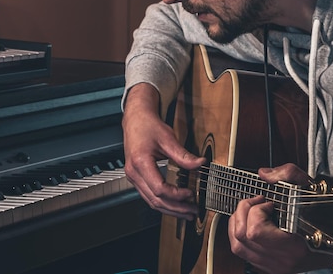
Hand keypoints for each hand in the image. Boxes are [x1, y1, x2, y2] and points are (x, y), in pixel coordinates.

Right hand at [122, 83, 205, 218]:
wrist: (135, 119)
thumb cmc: (148, 126)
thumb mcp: (168, 138)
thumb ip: (183, 155)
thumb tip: (200, 164)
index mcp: (140, 162)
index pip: (159, 189)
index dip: (176, 195)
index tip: (190, 193)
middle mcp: (133, 172)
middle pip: (155, 200)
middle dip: (175, 209)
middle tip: (192, 211)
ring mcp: (132, 176)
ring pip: (151, 201)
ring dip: (169, 209)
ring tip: (186, 212)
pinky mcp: (135, 177)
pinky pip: (148, 195)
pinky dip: (162, 202)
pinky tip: (174, 204)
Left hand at [228, 163, 332, 273]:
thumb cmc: (324, 215)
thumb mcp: (309, 188)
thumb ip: (287, 174)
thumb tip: (264, 174)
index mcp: (294, 245)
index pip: (256, 231)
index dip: (255, 210)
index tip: (267, 202)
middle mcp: (283, 259)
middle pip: (243, 237)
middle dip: (242, 212)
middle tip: (255, 203)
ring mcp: (275, 265)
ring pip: (238, 247)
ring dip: (236, 224)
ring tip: (249, 212)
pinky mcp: (270, 267)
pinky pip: (242, 253)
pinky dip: (238, 236)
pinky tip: (247, 224)